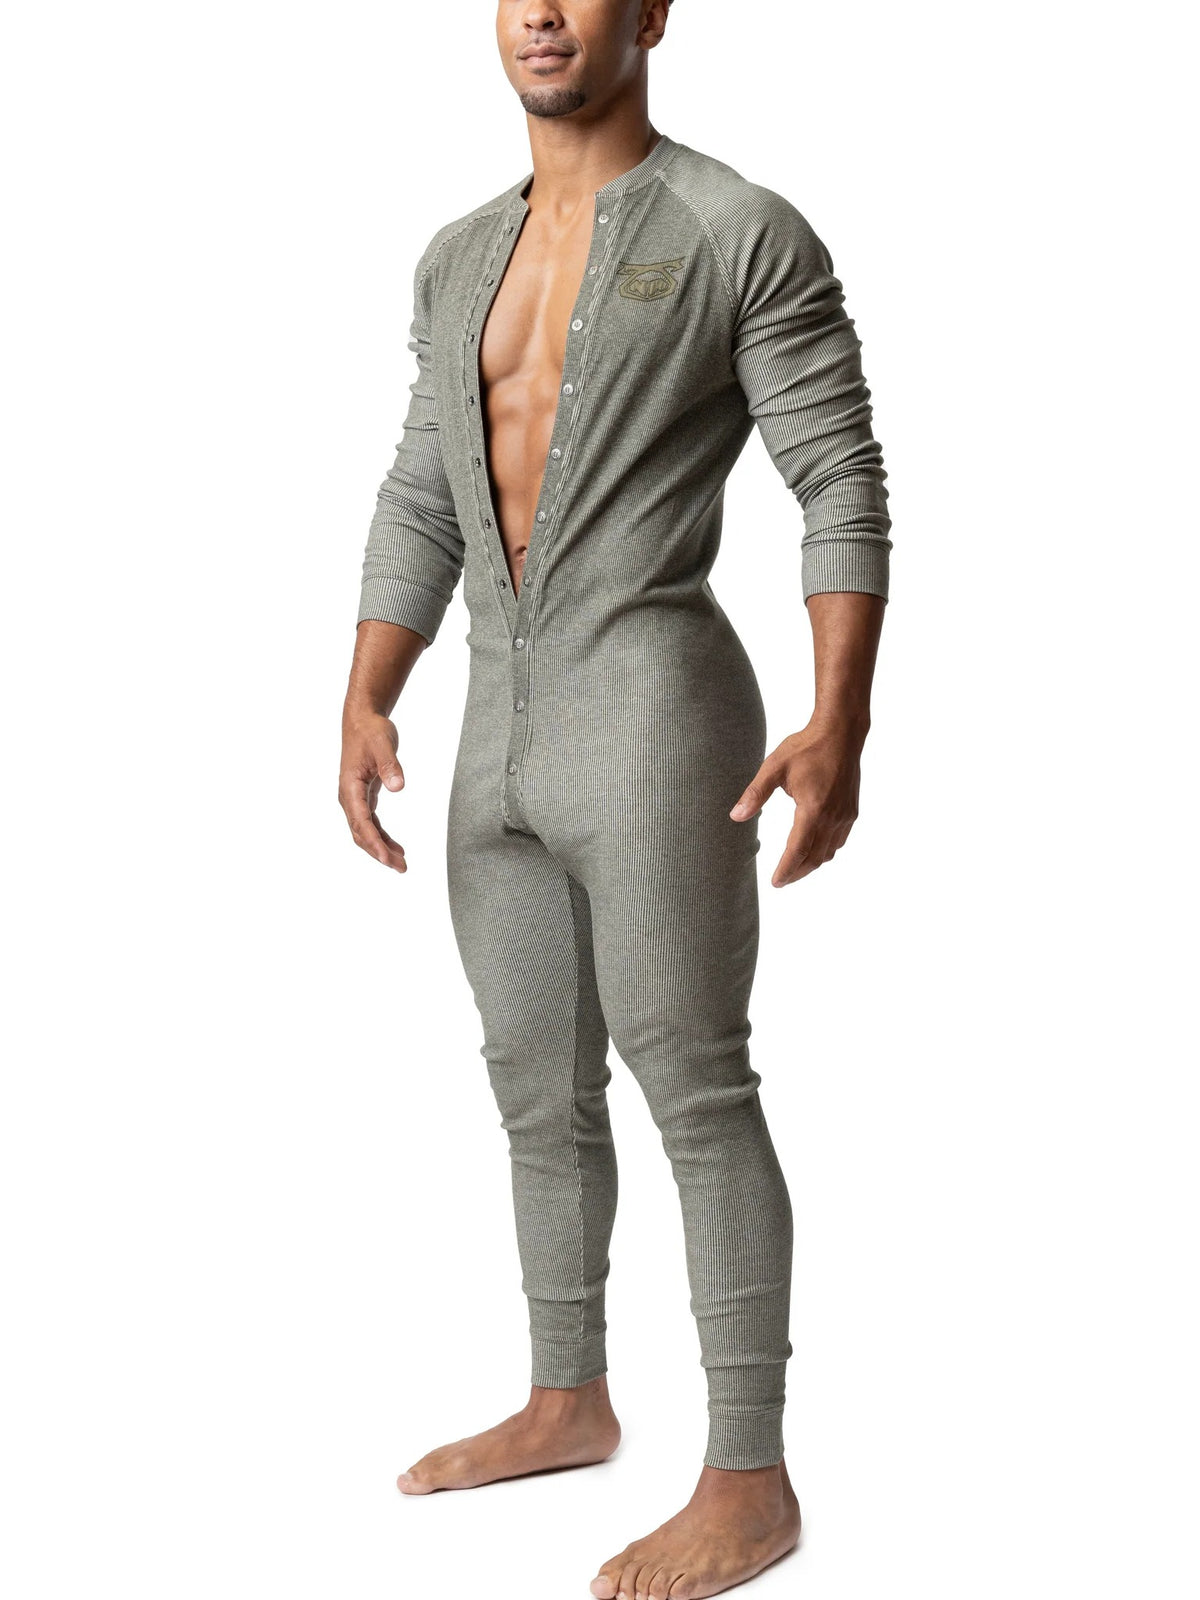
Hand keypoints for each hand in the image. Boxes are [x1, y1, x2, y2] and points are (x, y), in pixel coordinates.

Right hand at [339, 709, 407, 871]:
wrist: (362, 720)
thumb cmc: (371, 731)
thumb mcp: (383, 744)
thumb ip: (390, 766)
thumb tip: (398, 787)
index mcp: (349, 787)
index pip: (361, 822)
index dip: (374, 843)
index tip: (387, 859)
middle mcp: (348, 797)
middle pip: (361, 833)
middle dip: (379, 853)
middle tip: (400, 868)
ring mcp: (355, 799)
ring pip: (365, 832)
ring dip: (381, 848)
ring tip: (401, 863)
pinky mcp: (363, 797)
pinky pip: (371, 823)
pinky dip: (382, 837)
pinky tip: (395, 847)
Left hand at [730, 719, 865, 887]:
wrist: (841, 732)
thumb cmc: (806, 747)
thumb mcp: (774, 767)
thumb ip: (755, 794)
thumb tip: (736, 816)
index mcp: (813, 809)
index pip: (797, 850)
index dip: (786, 869)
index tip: (775, 882)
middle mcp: (832, 817)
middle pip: (815, 857)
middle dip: (797, 872)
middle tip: (782, 881)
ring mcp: (845, 815)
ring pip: (829, 851)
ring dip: (812, 864)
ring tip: (795, 868)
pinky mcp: (852, 810)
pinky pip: (839, 840)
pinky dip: (826, 851)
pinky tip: (815, 849)